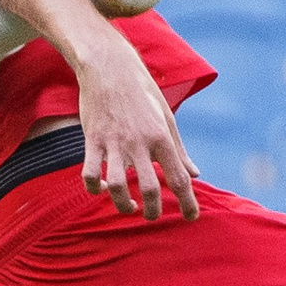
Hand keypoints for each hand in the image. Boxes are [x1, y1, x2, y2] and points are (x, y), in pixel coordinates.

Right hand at [73, 45, 198, 221]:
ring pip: (118, 186)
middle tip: (151, 216)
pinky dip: (94, 187)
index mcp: (162, 137)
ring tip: (129, 207)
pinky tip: (102, 188)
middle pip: (150, 189)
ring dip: (123, 205)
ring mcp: (114, 142)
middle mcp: (139, 142)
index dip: (188, 203)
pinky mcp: (93, 139)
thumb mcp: (167, 119)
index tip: (192, 218)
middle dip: (152, 211)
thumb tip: (195, 174)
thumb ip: (179, 150)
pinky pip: (90, 172)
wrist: (110, 67)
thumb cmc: (142, 93)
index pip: (179, 178)